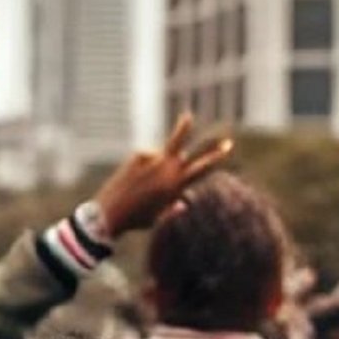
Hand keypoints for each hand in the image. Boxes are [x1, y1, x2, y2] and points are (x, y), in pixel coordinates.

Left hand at [94, 113, 233, 235]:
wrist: (110, 213)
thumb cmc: (135, 220)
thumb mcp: (157, 218)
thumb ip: (172, 209)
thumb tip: (185, 202)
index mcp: (175, 187)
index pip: (202, 169)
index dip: (216, 158)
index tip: (228, 147)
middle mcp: (169, 171)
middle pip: (196, 154)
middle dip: (211, 147)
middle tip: (226, 139)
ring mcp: (154, 161)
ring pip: (173, 142)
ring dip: (183, 129)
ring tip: (188, 117)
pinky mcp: (139, 155)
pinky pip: (147, 159)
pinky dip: (143, 167)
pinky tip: (132, 178)